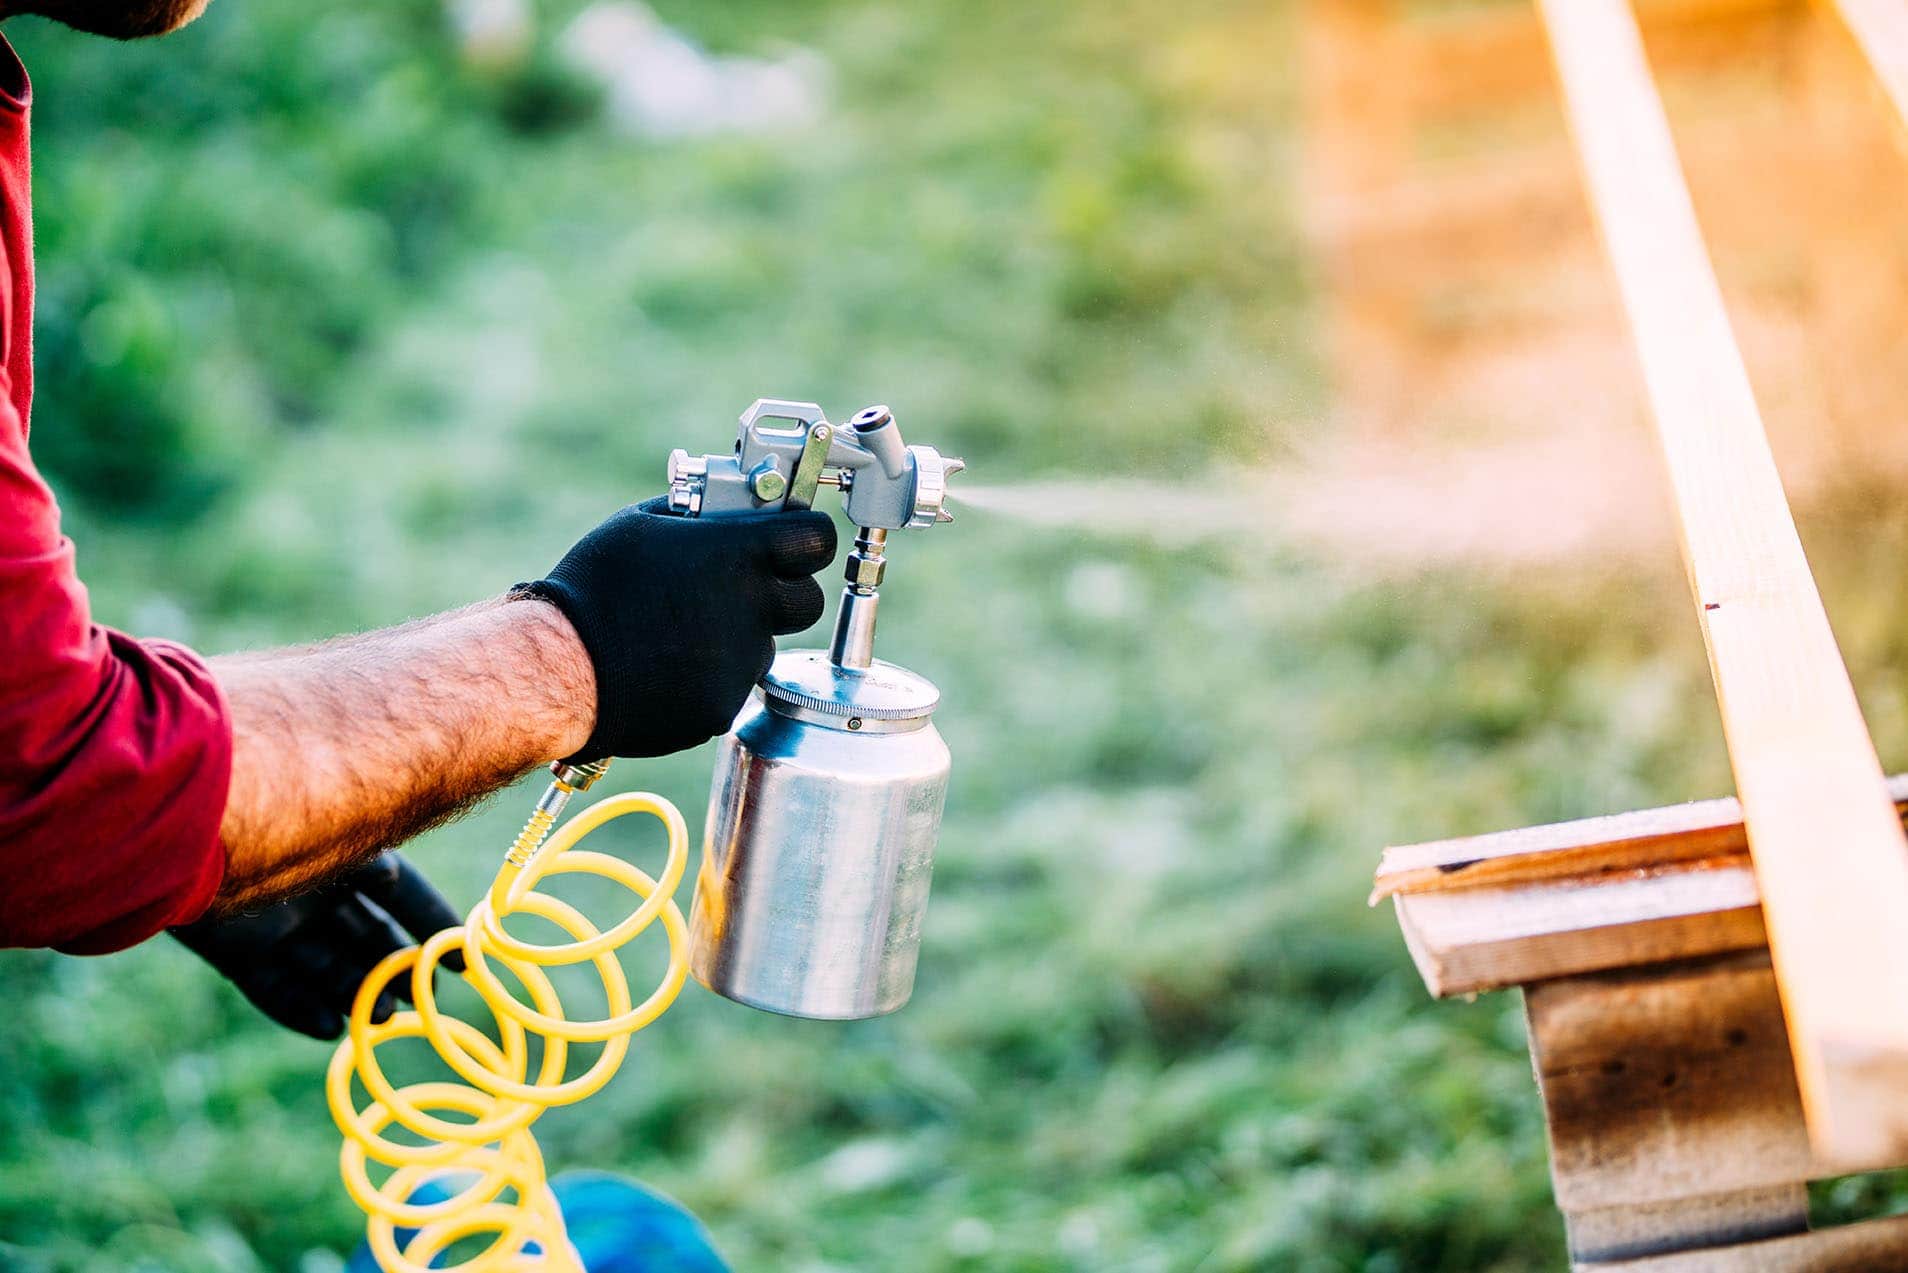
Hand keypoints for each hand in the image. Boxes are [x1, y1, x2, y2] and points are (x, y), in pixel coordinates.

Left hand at [170, 852, 462, 1039]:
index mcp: (346, 857)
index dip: (433, 922)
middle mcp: (316, 891)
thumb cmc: (277, 828)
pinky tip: (328, 1029)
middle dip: (395, 969)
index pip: (403, 893)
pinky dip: (299, 1009)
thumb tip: (396, 882)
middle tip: (420, 1001)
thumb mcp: (344, 841)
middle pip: (365, 937)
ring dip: (355, 993)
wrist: (192, 837)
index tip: (465, 960)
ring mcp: (277, 923)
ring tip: (382, 1019)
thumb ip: (375, 864)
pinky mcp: (238, 950)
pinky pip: (273, 986)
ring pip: (325, 966)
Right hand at [515, 496, 837, 759]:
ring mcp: (741, 663)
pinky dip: (709, 677)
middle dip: (786, 592)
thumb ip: (699, 515)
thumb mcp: (641, 524)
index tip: (792, 540)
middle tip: (747, 588)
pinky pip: (732, 685)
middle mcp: (752, 608)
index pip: (818, 538)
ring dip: (741, 637)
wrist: (560, 668)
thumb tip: (729, 505)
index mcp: (738, 553)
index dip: (807, 537)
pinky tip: (667, 666)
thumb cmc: (593, 588)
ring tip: (683, 632)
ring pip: (766, 646)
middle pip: (810, 600)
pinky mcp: (723, 707)